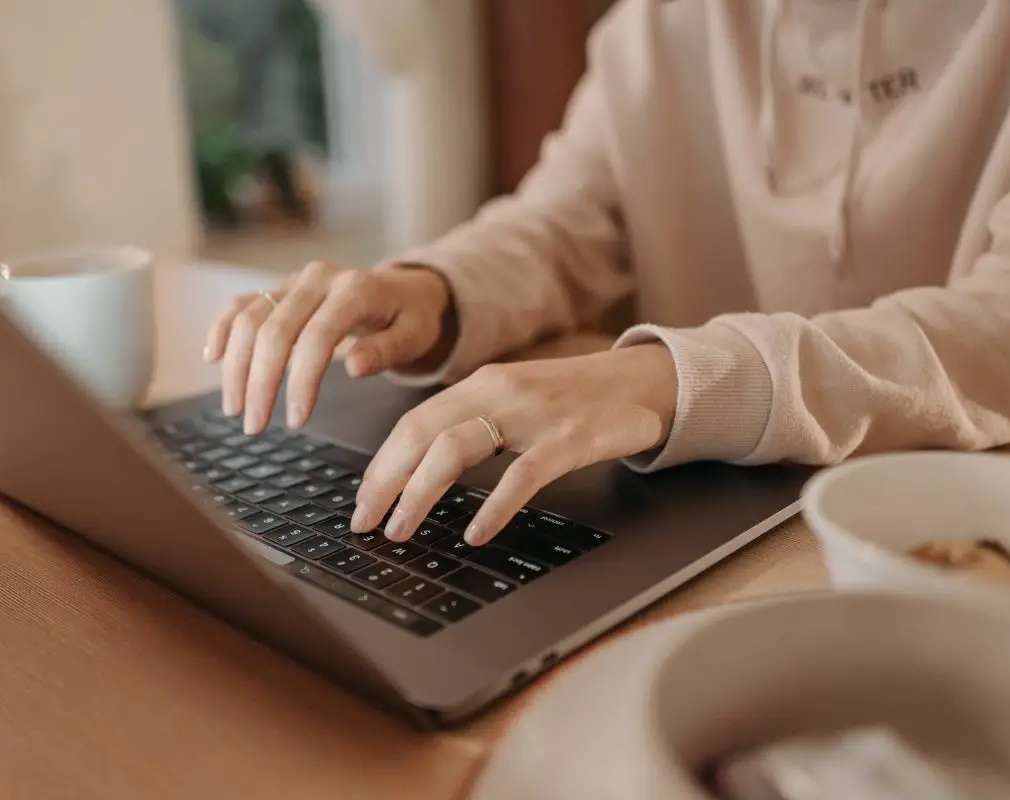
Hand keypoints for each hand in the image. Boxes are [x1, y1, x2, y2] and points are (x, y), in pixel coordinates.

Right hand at [203, 261, 452, 432]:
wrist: (403, 290)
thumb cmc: (410, 318)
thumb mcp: (414, 336)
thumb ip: (387, 350)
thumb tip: (354, 366)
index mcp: (355, 289)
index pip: (318, 337)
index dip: (302, 381)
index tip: (296, 420)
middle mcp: (318, 279)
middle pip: (274, 330)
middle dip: (259, 382)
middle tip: (255, 425)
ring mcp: (293, 280)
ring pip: (249, 318)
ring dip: (236, 366)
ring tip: (235, 408)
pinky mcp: (277, 288)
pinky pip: (240, 304)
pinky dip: (222, 329)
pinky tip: (212, 358)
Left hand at [350, 344, 678, 545]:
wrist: (647, 381)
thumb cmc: (577, 400)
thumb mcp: (517, 402)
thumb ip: (475, 425)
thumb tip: (422, 473)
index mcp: (482, 384)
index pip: (413, 423)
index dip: (381, 465)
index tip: (361, 502)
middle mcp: (500, 392)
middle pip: (421, 434)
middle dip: (384, 482)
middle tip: (365, 524)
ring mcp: (534, 413)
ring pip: (456, 448)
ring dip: (419, 494)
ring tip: (402, 530)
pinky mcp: (571, 437)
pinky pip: (522, 474)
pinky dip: (493, 506)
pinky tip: (476, 533)